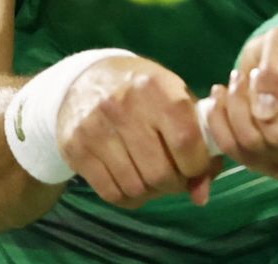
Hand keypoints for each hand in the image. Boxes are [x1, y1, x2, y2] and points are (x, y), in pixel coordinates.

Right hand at [56, 55, 217, 208]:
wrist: (87, 79)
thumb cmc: (144, 92)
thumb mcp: (176, 99)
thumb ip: (198, 141)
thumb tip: (201, 195)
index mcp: (157, 89)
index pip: (185, 140)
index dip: (197, 165)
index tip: (196, 167)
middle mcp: (125, 107)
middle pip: (159, 172)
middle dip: (175, 184)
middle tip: (175, 176)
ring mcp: (95, 128)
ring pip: (135, 187)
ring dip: (151, 192)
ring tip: (154, 178)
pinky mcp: (75, 148)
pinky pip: (110, 193)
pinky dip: (129, 198)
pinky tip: (134, 184)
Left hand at [203, 26, 277, 178]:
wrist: (271, 65)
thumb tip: (266, 107)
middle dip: (257, 100)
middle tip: (254, 74)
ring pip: (254, 144)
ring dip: (236, 106)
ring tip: (238, 80)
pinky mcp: (267, 166)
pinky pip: (234, 151)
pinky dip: (220, 120)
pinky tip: (220, 98)